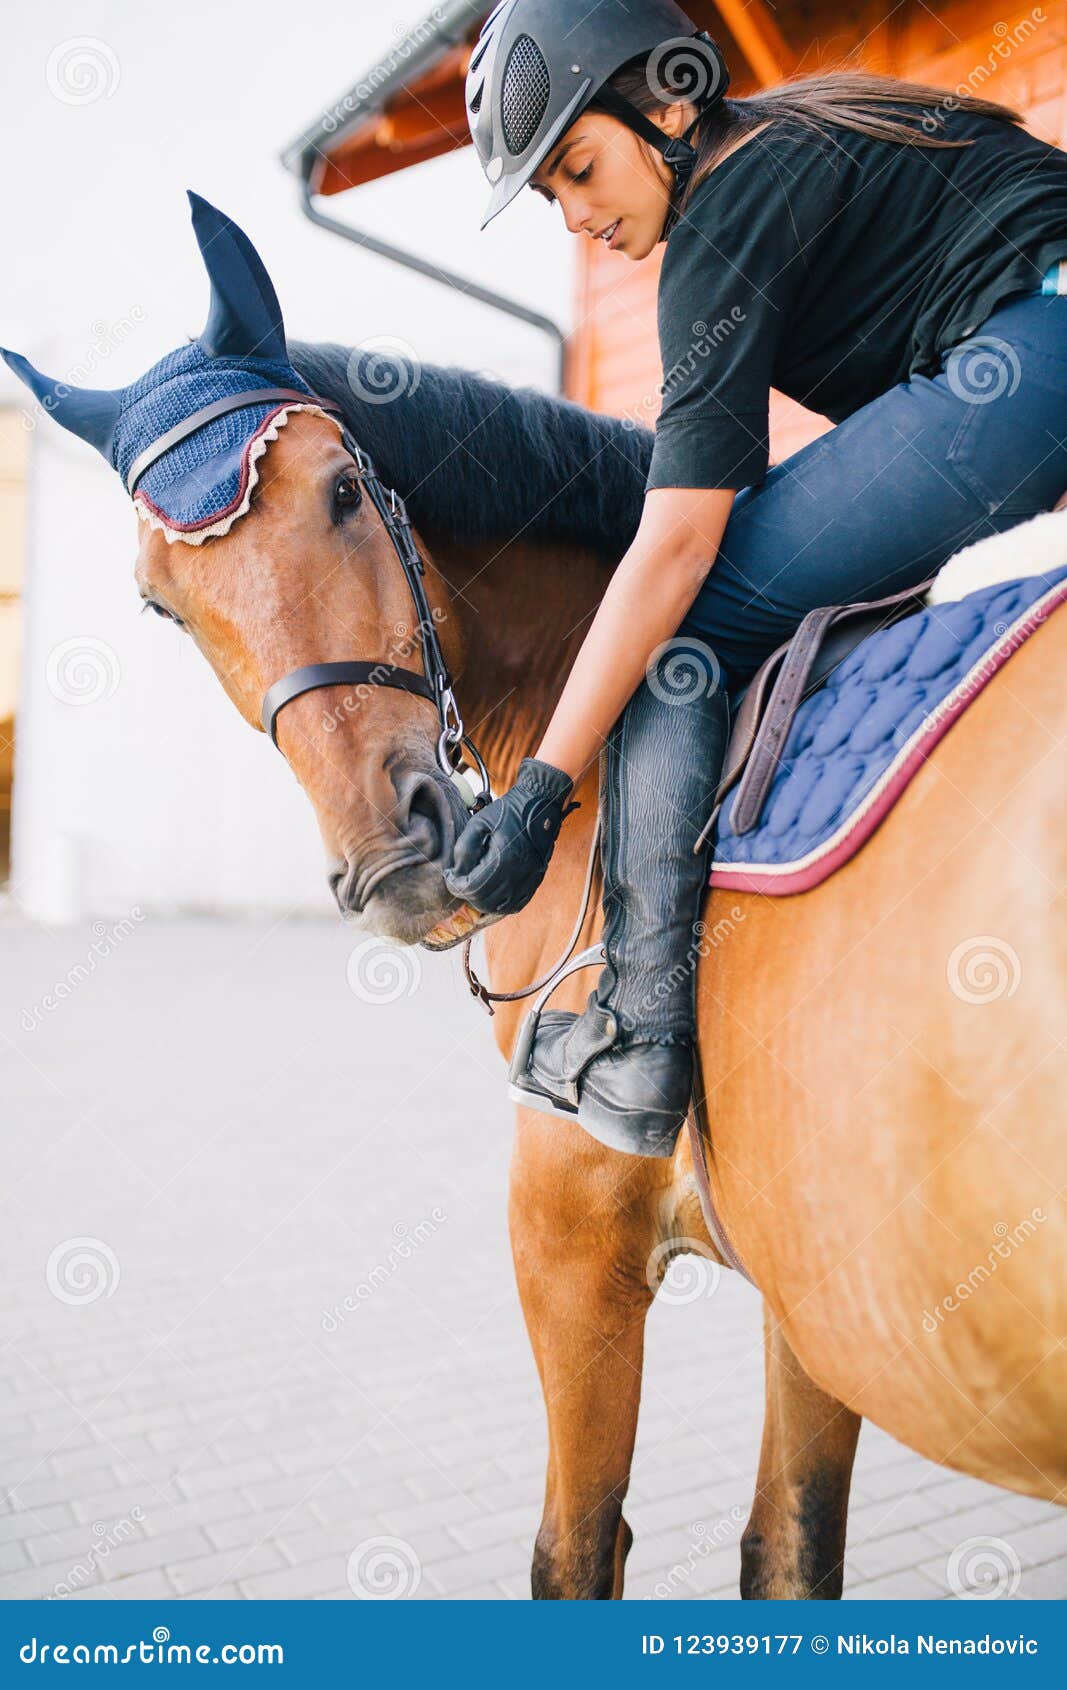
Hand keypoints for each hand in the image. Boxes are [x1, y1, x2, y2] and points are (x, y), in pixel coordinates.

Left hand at [443, 756, 578, 916]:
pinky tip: (492, 893)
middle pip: (484, 901)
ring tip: (474, 886)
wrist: (539, 807)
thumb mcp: (479, 822)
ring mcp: (529, 880)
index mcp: (503, 859)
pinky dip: (500, 904)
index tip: (449, 875)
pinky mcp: (535, 881)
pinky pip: (516, 905)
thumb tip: (455, 872)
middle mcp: (518, 874)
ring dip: (482, 901)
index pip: (472, 887)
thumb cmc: (507, 812)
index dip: (455, 885)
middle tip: (459, 881)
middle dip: (466, 894)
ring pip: (499, 907)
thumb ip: (465, 848)